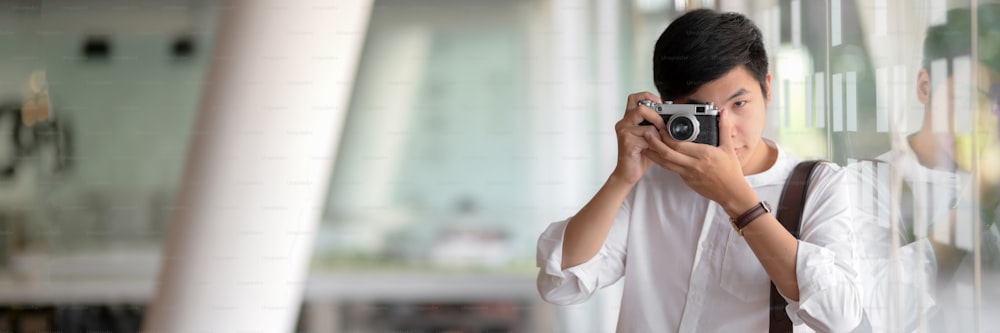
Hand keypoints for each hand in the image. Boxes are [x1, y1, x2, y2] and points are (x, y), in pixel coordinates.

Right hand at [610, 92, 667, 184]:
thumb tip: (671, 116)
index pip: (634, 98)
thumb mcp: (648, 136)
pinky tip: (653, 150)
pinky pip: (648, 138)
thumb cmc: (640, 155)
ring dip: (658, 134)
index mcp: (627, 119)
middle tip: (662, 127)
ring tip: (658, 142)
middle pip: (641, 108)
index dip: (646, 96)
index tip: (658, 102)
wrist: (628, 173)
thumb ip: (654, 125)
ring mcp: (624, 132)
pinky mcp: (627, 142)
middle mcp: (623, 123)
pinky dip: (655, 144)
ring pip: (647, 125)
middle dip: (656, 117)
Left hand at [641, 109, 756, 213]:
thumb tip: (724, 112)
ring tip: (644, 144)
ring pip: (666, 164)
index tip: (660, 128)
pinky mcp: (686, 180)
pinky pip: (671, 170)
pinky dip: (662, 162)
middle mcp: (694, 165)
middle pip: (668, 154)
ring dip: (654, 154)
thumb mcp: (728, 148)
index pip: (679, 145)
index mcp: (704, 154)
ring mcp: (688, 174)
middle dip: (655, 144)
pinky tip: (657, 156)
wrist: (731, 193)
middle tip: (646, 133)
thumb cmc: (731, 171)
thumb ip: (724, 128)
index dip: (667, 137)